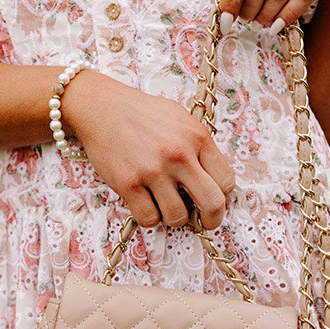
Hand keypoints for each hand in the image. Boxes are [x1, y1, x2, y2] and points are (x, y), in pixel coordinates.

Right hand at [63, 71, 234, 228]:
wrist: (102, 107)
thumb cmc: (143, 114)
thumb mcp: (182, 119)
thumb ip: (200, 147)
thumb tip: (214, 179)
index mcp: (197, 137)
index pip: (226, 181)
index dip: (222, 195)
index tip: (214, 198)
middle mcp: (178, 155)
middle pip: (212, 204)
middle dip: (212, 219)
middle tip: (205, 221)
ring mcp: (153, 171)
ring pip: (178, 217)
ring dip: (175, 217)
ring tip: (166, 204)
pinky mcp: (128, 184)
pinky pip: (149, 219)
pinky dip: (150, 217)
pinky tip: (146, 203)